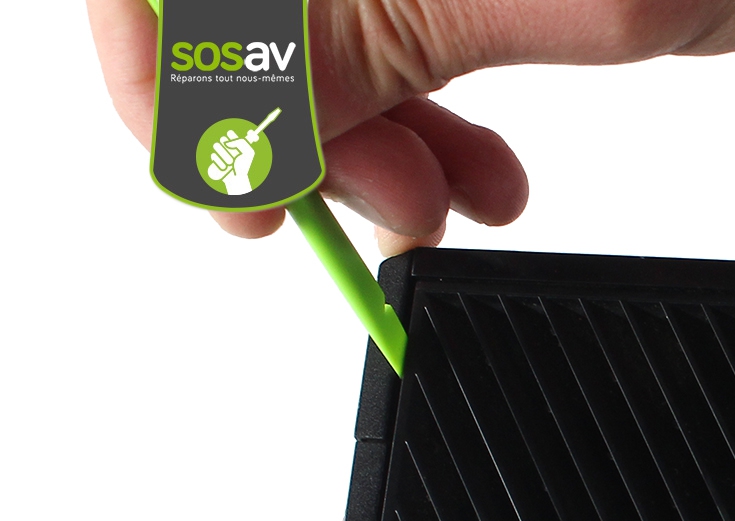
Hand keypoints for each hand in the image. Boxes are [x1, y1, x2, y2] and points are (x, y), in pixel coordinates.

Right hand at [88, 0, 734, 250]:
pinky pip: (398, 15)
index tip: (242, 199)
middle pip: (246, 2)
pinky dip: (427, 99)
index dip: (178, 86)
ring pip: (321, 18)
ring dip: (371, 126)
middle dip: (301, 119)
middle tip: (392, 209)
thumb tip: (237, 133)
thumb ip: (373, 46)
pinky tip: (480, 161)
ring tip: (456, 200)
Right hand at [206, 130, 256, 194]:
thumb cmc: (242, 166)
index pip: (231, 134)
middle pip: (222, 138)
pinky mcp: (215, 159)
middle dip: (227, 144)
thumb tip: (228, 142)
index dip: (232, 134)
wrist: (236, 179)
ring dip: (224, 154)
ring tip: (230, 162)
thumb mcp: (248, 153)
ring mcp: (220, 153)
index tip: (232, 136)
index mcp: (236, 144)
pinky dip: (220, 161)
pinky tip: (225, 166)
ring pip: (216, 145)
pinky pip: (214, 155)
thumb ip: (241, 143)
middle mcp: (228, 147)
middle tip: (232, 150)